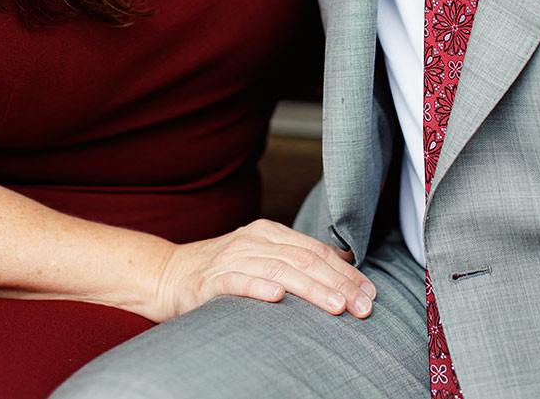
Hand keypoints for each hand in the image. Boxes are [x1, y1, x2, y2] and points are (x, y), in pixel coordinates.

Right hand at [154, 219, 375, 320]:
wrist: (169, 274)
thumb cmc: (223, 270)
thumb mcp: (262, 256)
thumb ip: (296, 257)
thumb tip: (343, 263)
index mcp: (269, 233)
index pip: (315, 250)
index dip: (346, 272)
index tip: (370, 293)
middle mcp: (254, 240)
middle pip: (304, 260)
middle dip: (339, 284)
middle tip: (363, 306)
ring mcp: (232, 258)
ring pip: (279, 271)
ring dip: (311, 289)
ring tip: (336, 307)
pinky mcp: (210, 280)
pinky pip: (238, 282)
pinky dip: (259, 289)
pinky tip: (278, 299)